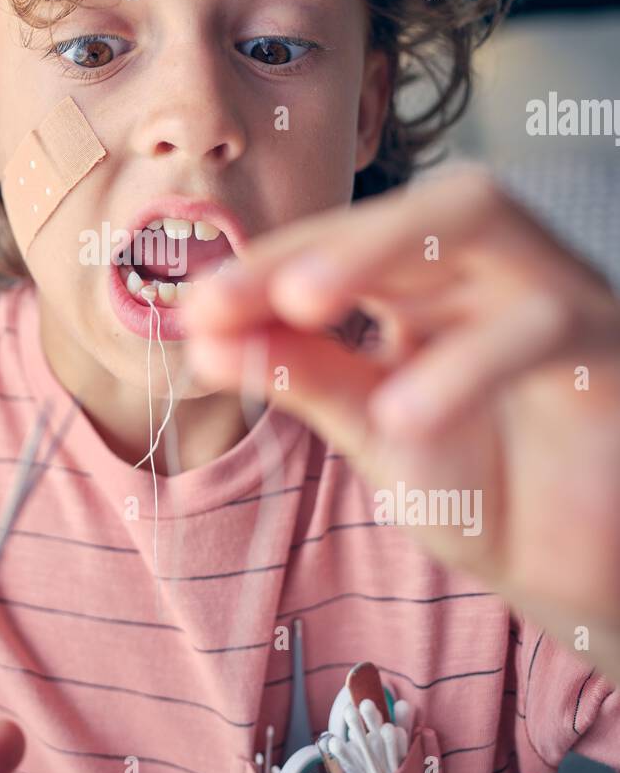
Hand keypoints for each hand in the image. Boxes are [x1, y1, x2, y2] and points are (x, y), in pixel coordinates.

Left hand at [183, 165, 619, 682]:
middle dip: (317, 240)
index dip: (268, 266)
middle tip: (230, 293)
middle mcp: (493, 265)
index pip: (346, 241)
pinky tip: (399, 417)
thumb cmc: (479, 484)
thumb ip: (302, 375)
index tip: (193, 311)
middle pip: (407, 203)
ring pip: (480, 217)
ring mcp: (555, 290)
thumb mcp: (372, 427)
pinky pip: (541, 322)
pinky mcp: (606, 343)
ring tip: (296, 310)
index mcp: (434, 278)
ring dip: (378, 250)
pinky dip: (461, 364)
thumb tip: (203, 338)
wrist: (565, 569)